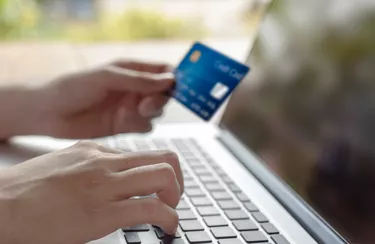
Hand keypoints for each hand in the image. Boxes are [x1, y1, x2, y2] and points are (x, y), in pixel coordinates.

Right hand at [0, 141, 182, 243]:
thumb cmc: (24, 192)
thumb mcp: (62, 166)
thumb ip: (89, 168)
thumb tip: (111, 179)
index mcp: (95, 151)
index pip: (144, 153)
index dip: (161, 171)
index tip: (161, 187)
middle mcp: (105, 162)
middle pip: (164, 157)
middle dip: (177, 179)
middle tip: (173, 198)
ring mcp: (105, 185)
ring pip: (164, 176)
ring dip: (177, 197)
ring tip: (170, 212)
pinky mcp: (102, 213)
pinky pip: (152, 209)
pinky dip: (169, 219)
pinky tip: (166, 229)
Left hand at [34, 60, 174, 137]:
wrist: (49, 113)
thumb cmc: (73, 87)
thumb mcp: (108, 77)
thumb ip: (139, 79)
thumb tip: (171, 80)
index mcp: (132, 70)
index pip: (164, 71)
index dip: (174, 79)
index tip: (176, 89)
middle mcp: (134, 89)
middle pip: (164, 94)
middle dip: (159, 100)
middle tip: (145, 105)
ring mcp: (130, 108)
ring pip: (156, 113)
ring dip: (147, 114)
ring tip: (125, 113)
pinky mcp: (125, 126)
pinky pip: (145, 127)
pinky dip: (139, 126)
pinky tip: (121, 122)